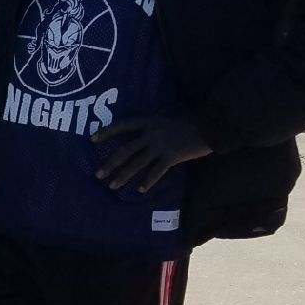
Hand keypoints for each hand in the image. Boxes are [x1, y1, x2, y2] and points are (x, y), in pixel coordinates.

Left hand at [91, 117, 212, 193]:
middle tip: (98, 174)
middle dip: (110, 163)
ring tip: (112, 186)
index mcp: (150, 121)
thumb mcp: (170, 114)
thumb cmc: (192, 117)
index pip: (123, 125)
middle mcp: (152, 133)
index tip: (92, 139)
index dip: (107, 131)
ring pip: (137, 164)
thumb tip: (145, 129)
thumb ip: (156, 122)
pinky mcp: (172, 156)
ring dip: (123, 176)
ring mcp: (161, 146)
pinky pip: (156, 172)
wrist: (212, 123)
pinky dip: (148, 181)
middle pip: (125, 150)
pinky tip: (141, 190)